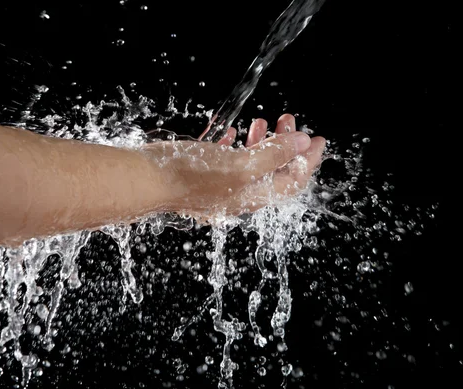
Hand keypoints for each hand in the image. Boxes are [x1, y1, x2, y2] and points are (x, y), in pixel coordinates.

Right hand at [142, 114, 325, 216]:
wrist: (145, 180)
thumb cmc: (189, 174)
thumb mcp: (240, 164)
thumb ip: (274, 154)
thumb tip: (303, 143)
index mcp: (251, 196)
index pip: (292, 180)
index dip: (308, 159)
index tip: (318, 138)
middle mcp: (237, 195)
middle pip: (273, 172)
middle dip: (285, 144)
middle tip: (287, 119)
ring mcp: (218, 187)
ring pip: (250, 165)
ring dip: (261, 142)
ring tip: (260, 122)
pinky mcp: (201, 177)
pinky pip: (225, 162)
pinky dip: (234, 146)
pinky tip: (230, 133)